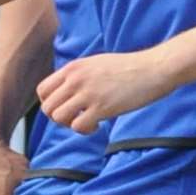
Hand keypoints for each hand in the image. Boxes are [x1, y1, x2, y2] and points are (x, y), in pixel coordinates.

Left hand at [36, 51, 172, 133]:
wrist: (153, 69)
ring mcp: (88, 93)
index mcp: (74, 67)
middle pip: (48, 107)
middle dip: (59, 118)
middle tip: (77, 118)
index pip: (42, 90)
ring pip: (58, 118)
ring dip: (71, 125)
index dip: (50, 104)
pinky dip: (85, 130)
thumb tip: (66, 93)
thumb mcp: (96, 63)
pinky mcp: (102, 107)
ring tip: (87, 121)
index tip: (66, 108)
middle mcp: (76, 79)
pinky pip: (78, 126)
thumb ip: (78, 76)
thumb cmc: (128, 68)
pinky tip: (98, 125)